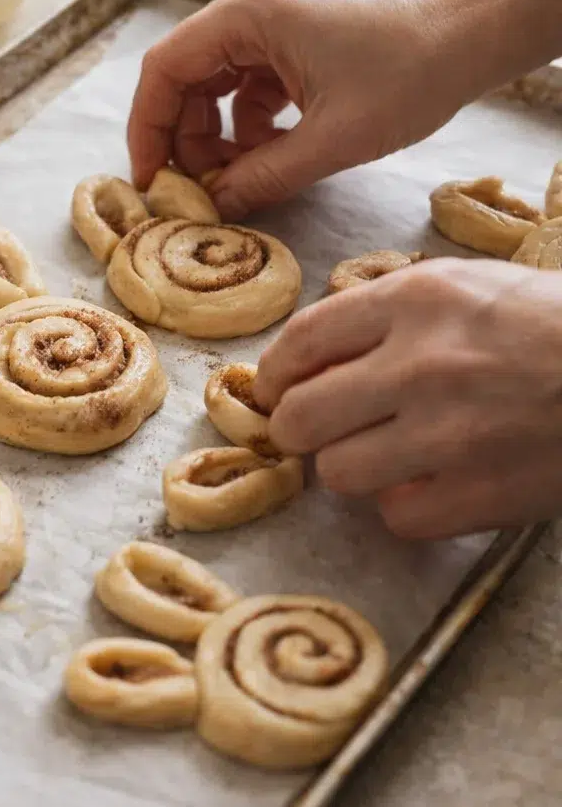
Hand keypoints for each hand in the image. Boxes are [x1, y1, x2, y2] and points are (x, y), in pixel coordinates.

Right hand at [127, 0, 505, 219]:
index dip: (149, 129)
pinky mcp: (302, 15)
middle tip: (206, 188)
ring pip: (221, 73)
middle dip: (192, 135)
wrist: (478, 32)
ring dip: (225, 128)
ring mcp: (280, 0)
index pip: (165, 68)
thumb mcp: (332, 142)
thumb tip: (214, 206)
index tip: (153, 179)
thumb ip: (262, 177)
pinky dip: (255, 111)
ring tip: (248, 172)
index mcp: (252, 9)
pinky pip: (254, 68)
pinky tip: (278, 146)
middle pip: (190, 71)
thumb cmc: (414, 73)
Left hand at [254, 258, 561, 538]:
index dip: (274, 375)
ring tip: (391, 456)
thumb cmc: (553, 326)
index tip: (274, 392)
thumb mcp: (470, 288)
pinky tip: (439, 484)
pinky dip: (409, 507)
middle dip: (301, 430)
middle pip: (299, 418)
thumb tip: (308, 358)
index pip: (300, 342)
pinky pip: (396, 518)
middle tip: (323, 432)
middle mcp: (421, 363)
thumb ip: (388, 314)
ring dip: (355, 470)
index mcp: (416, 299)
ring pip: (338, 474)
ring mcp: (448, 434)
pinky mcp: (479, 493)